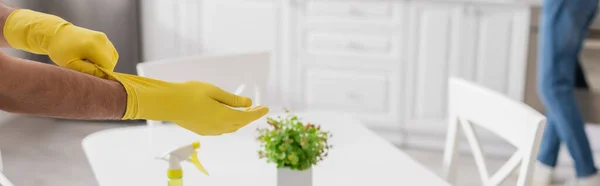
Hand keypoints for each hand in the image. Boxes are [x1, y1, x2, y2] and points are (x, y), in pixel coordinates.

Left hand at [3, 9, 117, 77]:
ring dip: (104, 63)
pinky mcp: (103, 37)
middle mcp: (101, 40)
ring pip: (112, 57)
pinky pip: (110, 52)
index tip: (91, 76)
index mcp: (93, 46)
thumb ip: (90, 71)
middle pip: (111, 62)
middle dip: (103, 69)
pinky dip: (104, 57)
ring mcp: (103, 37)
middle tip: (87, 69)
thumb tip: (106, 76)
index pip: (108, 66)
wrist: (55, 33)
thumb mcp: (72, 64)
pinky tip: (93, 58)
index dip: (102, 74)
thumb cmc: (61, 51)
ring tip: (89, 63)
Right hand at [101, 69, 268, 134]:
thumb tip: (248, 103)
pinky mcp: (202, 131)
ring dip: (239, 121)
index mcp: (224, 116)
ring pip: (231, 128)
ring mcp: (210, 131)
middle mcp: (219, 127)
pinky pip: (221, 130)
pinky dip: (229, 124)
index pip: (247, 117)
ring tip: (245, 111)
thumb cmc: (190, 93)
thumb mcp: (215, 92)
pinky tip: (228, 117)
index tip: (266, 108)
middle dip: (250, 116)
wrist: (167, 103)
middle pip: (240, 123)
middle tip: (257, 108)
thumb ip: (233, 99)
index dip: (258, 113)